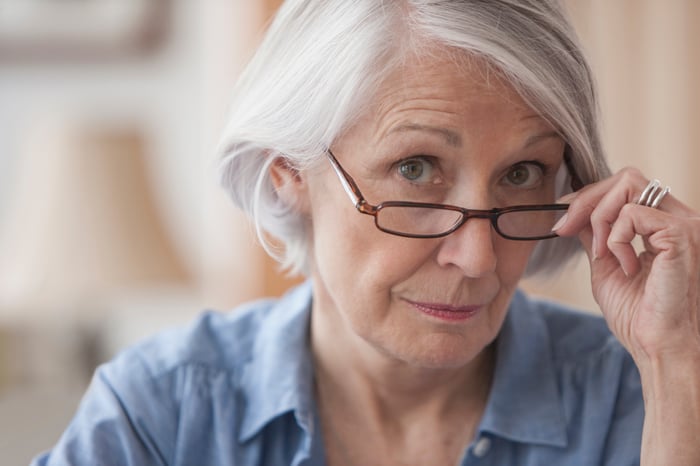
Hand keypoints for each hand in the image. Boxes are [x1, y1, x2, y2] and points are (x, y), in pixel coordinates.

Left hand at [554, 168, 699, 363]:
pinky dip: (615, 238)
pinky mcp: (682, 235)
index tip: (562, 219)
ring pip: (628, 185)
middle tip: (565, 229)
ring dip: (599, 219)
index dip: (589, 197)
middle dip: (586, 200)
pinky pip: (632, 213)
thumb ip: (595, 237)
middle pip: (627, 177)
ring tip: (603, 256)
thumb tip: (574, 215)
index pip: (627, 186)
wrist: (660, 348)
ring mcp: (686, 225)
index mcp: (666, 226)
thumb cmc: (640, 317)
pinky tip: (625, 267)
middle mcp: (681, 219)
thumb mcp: (607, 267)